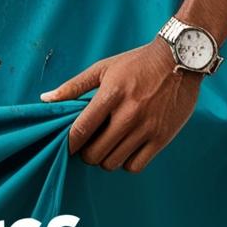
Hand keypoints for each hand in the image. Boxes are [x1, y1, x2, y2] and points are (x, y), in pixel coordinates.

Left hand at [39, 36, 202, 172]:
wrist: (180, 60)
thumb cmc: (137, 63)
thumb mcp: (103, 68)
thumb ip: (74, 86)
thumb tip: (46, 99)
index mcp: (111, 94)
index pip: (81, 129)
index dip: (70, 144)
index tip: (68, 145)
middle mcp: (129, 113)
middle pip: (95, 153)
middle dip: (87, 153)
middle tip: (89, 145)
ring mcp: (147, 127)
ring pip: (114, 162)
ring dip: (105, 159)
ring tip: (107, 147)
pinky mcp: (162, 137)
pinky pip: (136, 166)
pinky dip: (126, 163)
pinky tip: (126, 149)